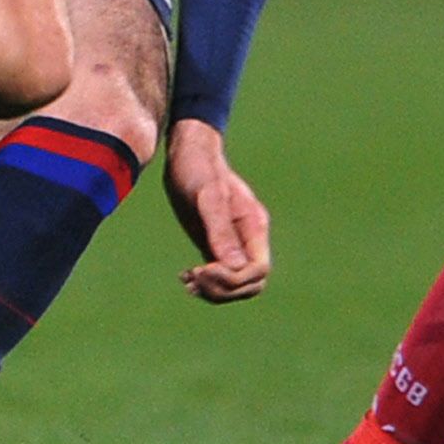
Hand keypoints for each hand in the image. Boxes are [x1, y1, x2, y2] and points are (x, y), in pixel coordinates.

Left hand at [165, 120, 271, 302]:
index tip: (203, 268)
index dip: (233, 279)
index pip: (258, 270)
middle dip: (224, 289)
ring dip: (214, 291)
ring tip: (187, 279)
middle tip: (193, 276)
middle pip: (251, 284)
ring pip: (237, 285)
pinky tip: (184, 276)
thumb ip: (220, 230)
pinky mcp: (216, 245)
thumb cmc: (199, 168)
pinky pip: (221, 276)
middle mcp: (248, 238)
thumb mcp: (208, 197)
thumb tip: (233, 266)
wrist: (188, 153)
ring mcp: (234, 243)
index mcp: (254, 226)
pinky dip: (206, 284)